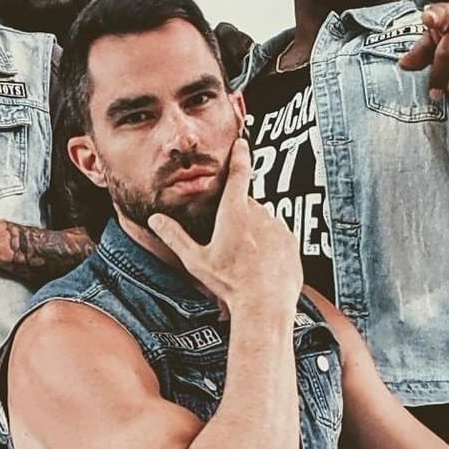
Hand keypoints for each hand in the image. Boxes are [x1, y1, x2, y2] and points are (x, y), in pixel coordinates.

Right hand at [144, 136, 298, 319]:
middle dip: (239, 217)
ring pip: (264, 221)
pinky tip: (261, 265)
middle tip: (229, 244)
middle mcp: (260, 214)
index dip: (240, 156)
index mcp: (235, 213)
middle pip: (247, 205)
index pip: (238, 174)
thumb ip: (175, 237)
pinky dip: (270, 245)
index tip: (242, 144)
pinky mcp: (292, 242)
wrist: (265, 305)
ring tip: (245, 261)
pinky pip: (278, 236)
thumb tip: (156, 219)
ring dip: (255, 233)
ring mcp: (279, 227)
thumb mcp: (196, 261)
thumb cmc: (229, 284)